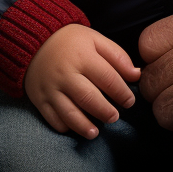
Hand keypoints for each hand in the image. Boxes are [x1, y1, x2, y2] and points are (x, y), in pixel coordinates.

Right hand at [24, 23, 141, 138]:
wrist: (36, 41)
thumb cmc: (72, 41)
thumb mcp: (96, 39)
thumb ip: (117, 56)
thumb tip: (136, 75)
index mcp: (83, 56)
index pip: (107, 77)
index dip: (121, 92)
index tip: (130, 101)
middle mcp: (66, 73)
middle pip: (88, 98)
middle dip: (105, 111)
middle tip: (115, 117)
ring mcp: (51, 88)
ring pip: (69, 112)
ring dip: (84, 126)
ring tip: (96, 132)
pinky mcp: (39, 99)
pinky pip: (52, 118)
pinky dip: (64, 126)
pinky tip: (75, 128)